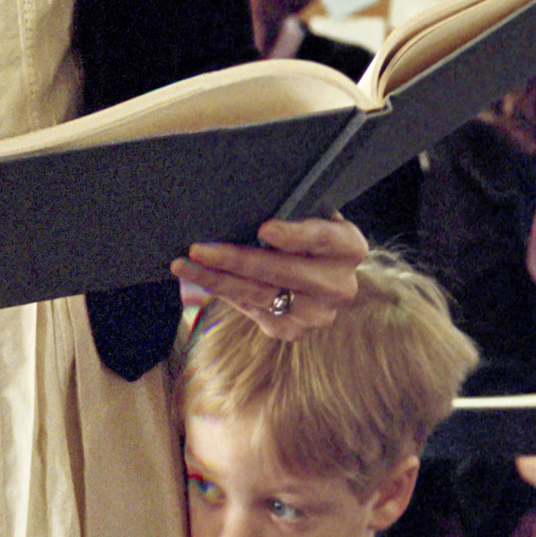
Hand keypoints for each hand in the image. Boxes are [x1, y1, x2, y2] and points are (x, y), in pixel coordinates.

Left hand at [173, 214, 365, 343]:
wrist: (319, 273)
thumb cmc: (305, 233)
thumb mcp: (309, 215)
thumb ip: (291, 212)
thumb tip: (246, 205)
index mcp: (349, 247)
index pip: (322, 238)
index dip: (294, 235)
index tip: (264, 228)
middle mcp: (339, 286)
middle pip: (282, 272)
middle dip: (236, 259)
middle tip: (200, 249)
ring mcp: (316, 314)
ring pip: (259, 295)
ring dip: (217, 279)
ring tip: (186, 265)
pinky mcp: (291, 330)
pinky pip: (250, 309)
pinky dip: (224, 292)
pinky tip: (202, 278)